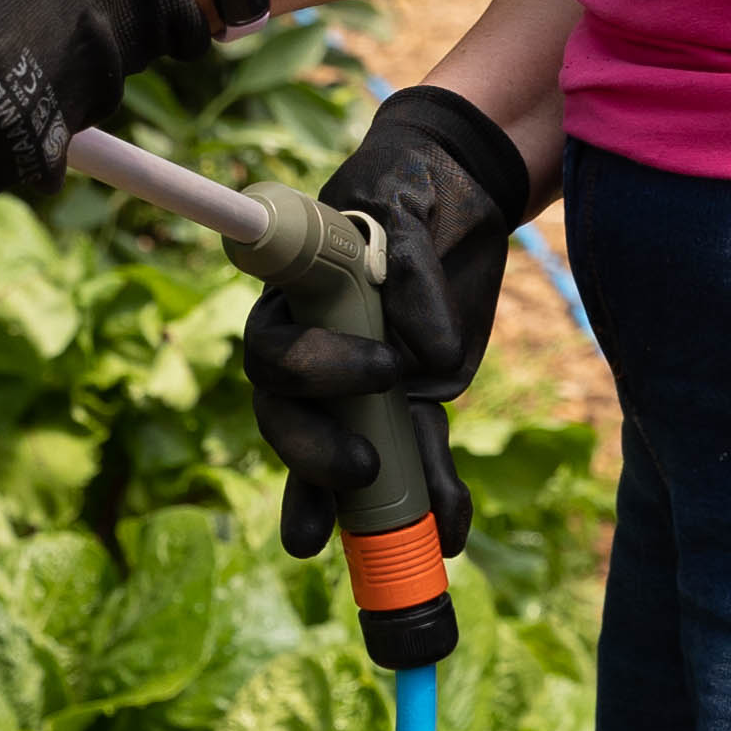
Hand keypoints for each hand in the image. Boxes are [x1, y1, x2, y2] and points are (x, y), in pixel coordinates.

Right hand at [242, 85, 535, 559]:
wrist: (455, 188)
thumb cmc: (410, 188)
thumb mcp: (407, 209)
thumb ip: (410, 271)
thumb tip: (433, 357)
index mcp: (293, 300)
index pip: (275, 352)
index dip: (313, 373)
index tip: (387, 366)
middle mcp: (317, 351)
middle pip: (292, 418)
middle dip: (318, 454)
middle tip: (366, 468)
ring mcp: (364, 385)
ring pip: (345, 451)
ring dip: (360, 504)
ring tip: (394, 543)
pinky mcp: (412, 403)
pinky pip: (414, 457)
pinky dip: (434, 495)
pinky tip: (451, 532)